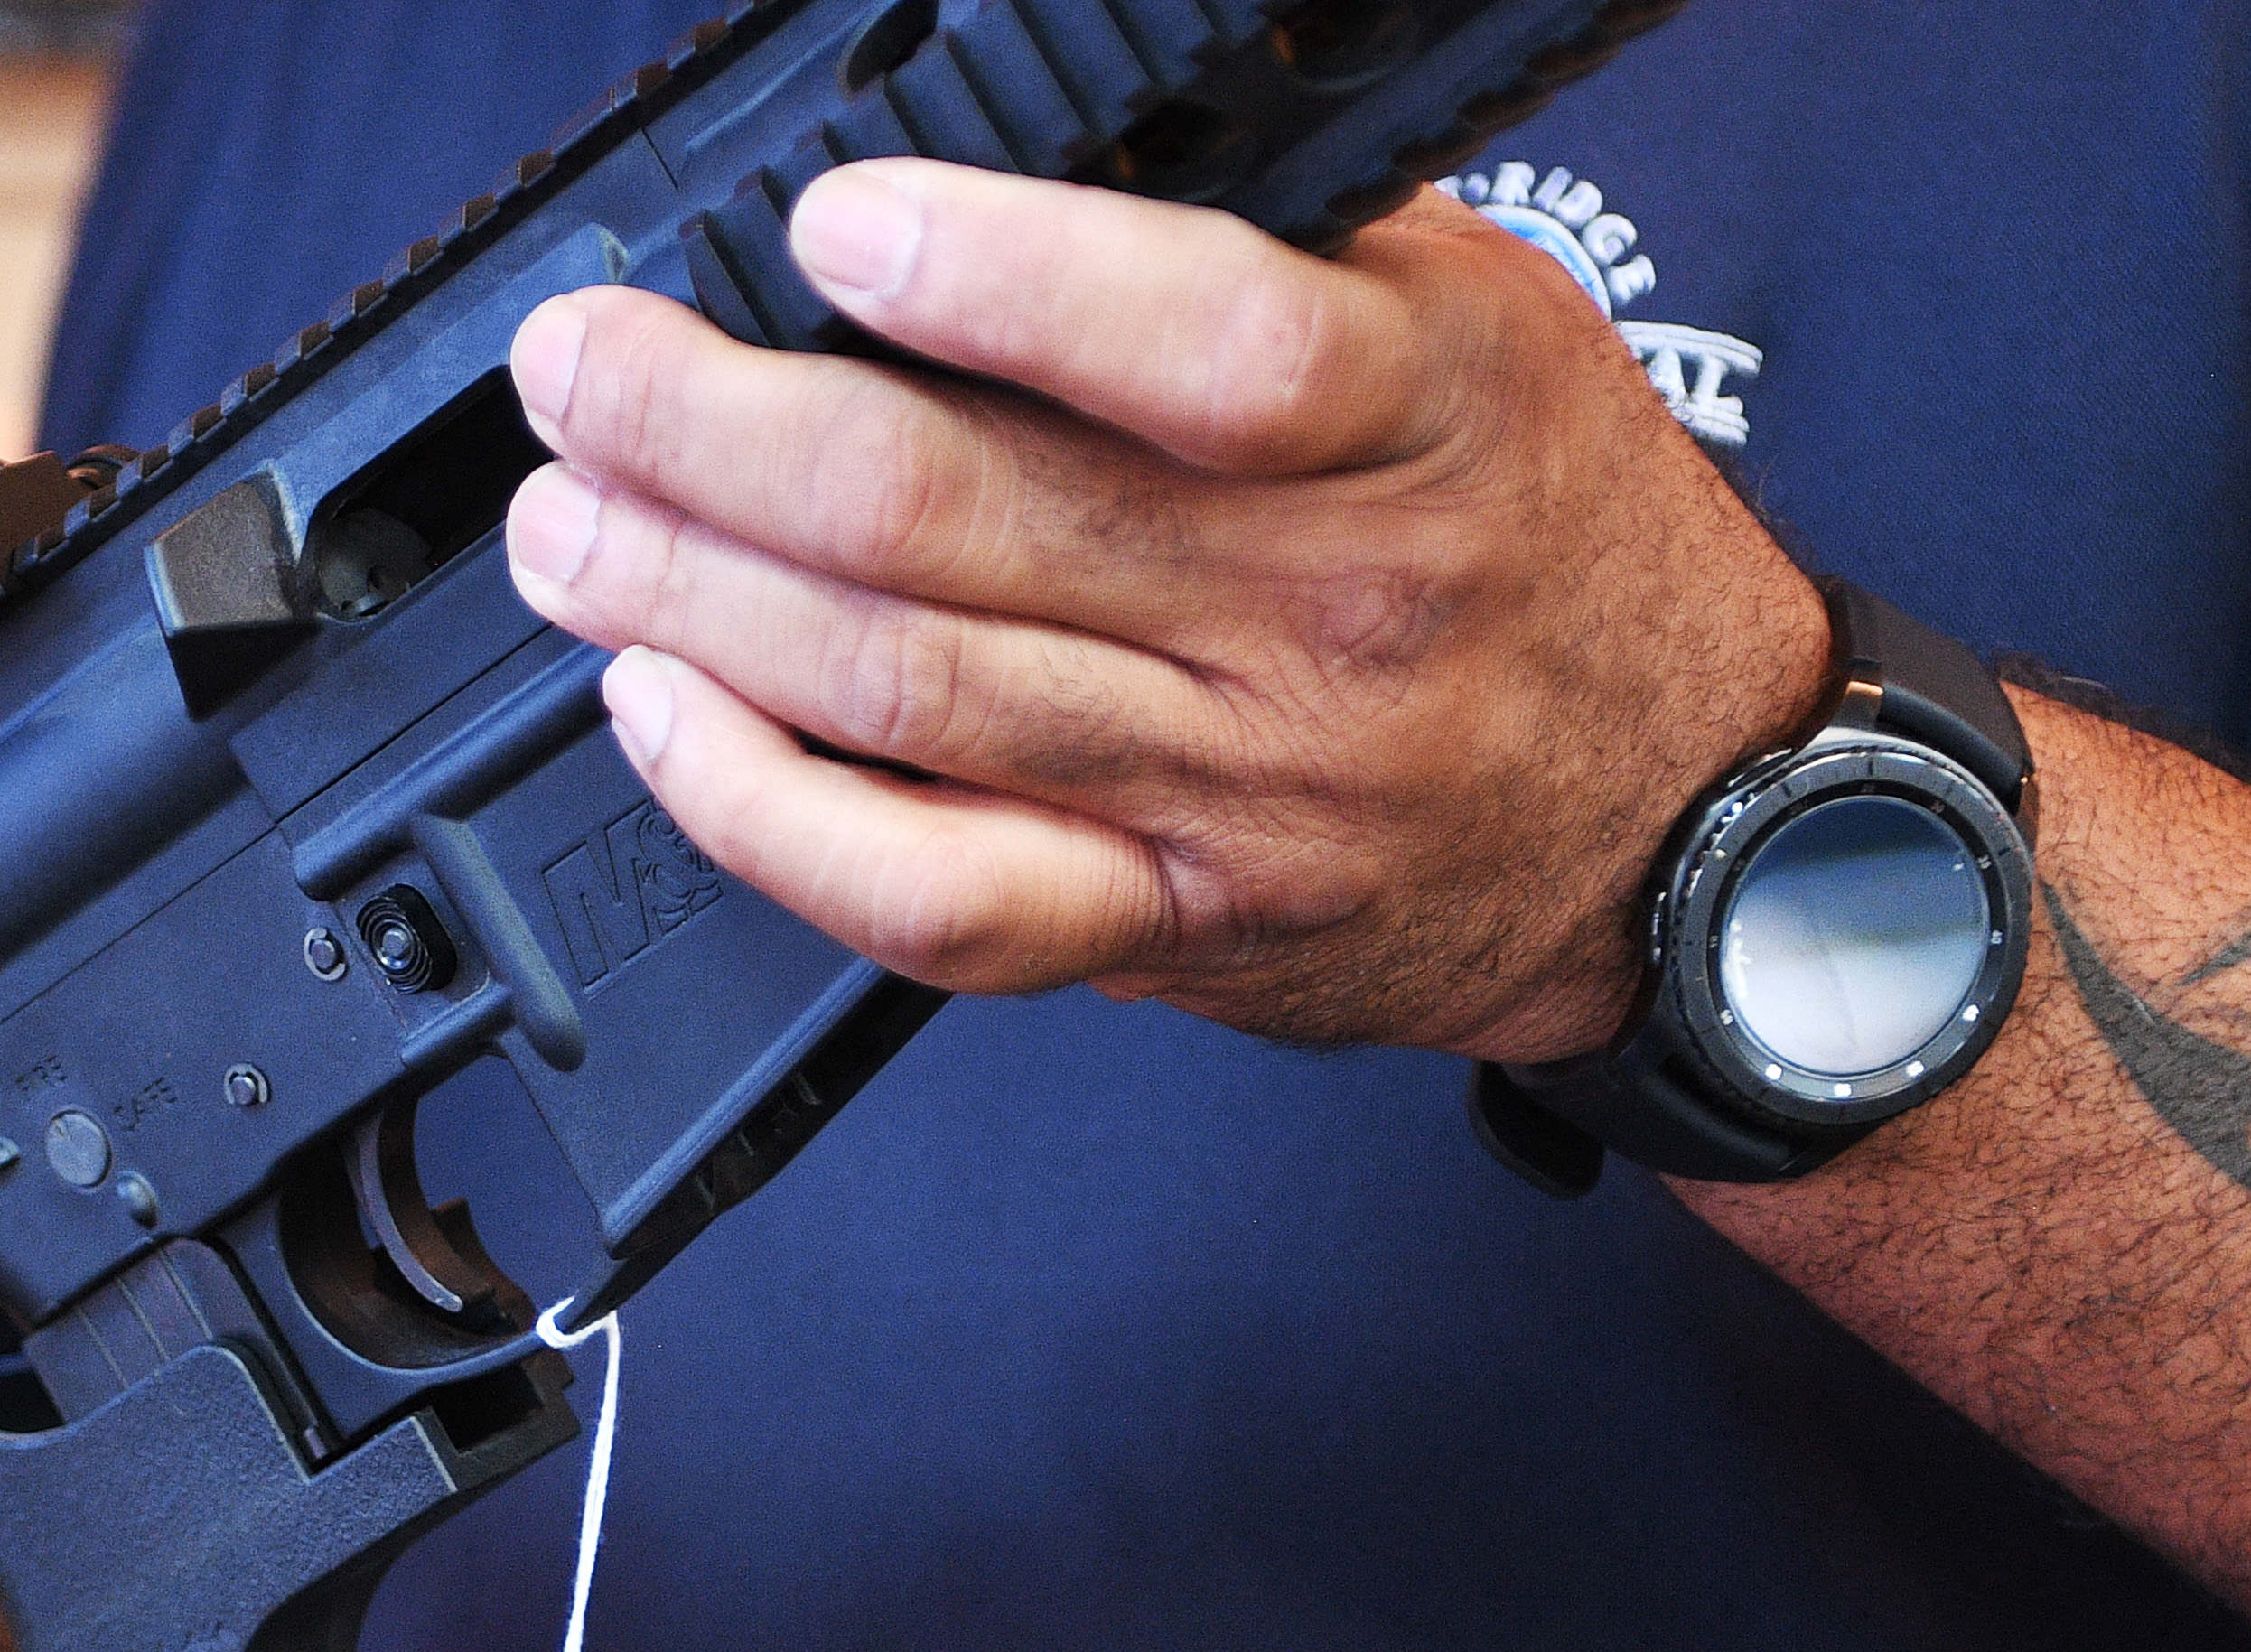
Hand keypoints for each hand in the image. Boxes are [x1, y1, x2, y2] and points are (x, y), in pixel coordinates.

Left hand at [499, 160, 1828, 1064]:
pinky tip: (660, 715)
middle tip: (587, 370)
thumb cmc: (1551, 540)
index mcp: (1419, 419)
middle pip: (964, 518)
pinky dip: (766, 815)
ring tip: (567, 519)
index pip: (1207, 348)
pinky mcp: (1170, 922)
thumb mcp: (1477, 322)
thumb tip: (1026, 129)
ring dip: (690, 595)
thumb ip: (1271, 237)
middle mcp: (1322, 613)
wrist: (1683, 821)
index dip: (996, 277)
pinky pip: (931, 900)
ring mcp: (1235, 787)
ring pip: (906, 694)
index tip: (837, 225)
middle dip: (717, 431)